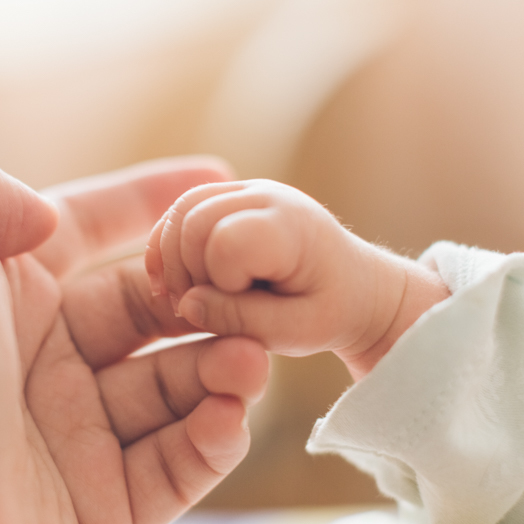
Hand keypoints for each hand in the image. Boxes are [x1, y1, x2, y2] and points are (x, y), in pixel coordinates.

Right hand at [144, 179, 448, 377]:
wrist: (354, 285)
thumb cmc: (331, 311)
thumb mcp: (297, 333)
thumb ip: (242, 322)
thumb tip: (187, 305)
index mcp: (291, 227)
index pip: (225, 243)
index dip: (219, 284)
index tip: (241, 309)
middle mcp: (266, 195)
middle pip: (192, 221)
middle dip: (186, 273)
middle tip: (204, 312)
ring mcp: (245, 189)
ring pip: (179, 211)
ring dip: (173, 260)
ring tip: (192, 298)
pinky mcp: (228, 197)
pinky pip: (180, 210)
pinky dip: (169, 247)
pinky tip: (177, 282)